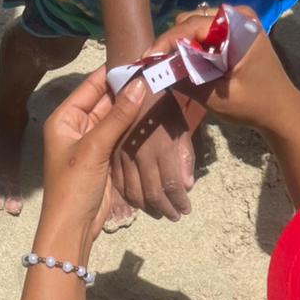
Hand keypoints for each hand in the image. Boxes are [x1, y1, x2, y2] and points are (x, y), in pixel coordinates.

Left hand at [37, 66, 147, 256]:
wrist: (73, 228)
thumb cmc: (73, 187)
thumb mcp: (94, 148)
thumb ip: (117, 116)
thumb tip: (140, 84)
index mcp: (65, 118)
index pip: (91, 86)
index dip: (114, 72)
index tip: (139, 58)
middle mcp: (77, 126)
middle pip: (105, 100)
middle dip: (127, 90)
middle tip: (155, 73)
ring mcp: (92, 143)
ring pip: (116, 118)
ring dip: (134, 108)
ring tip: (159, 88)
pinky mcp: (105, 158)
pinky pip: (121, 136)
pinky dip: (134, 128)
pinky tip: (153, 116)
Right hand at [111, 91, 195, 220]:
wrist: (134, 82)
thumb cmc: (163, 102)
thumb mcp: (180, 126)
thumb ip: (184, 156)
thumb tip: (187, 185)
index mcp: (161, 148)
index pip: (171, 186)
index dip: (179, 202)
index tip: (186, 210)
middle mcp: (141, 156)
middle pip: (152, 195)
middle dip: (165, 209)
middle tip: (174, 217)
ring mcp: (124, 157)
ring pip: (134, 193)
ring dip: (148, 208)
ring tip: (158, 213)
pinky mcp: (112, 155)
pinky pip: (119, 183)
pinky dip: (129, 197)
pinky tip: (138, 202)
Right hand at [147, 8, 299, 131]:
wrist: (280, 109)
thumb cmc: (253, 105)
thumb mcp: (216, 98)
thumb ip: (187, 81)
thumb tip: (157, 69)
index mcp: (239, 27)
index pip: (192, 25)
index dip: (166, 41)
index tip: (147, 58)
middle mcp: (238, 15)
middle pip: (191, 21)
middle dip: (173, 43)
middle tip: (160, 68)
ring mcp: (237, 21)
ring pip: (194, 26)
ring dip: (182, 46)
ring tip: (175, 69)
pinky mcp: (234, 31)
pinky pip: (204, 33)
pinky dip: (193, 48)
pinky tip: (190, 66)